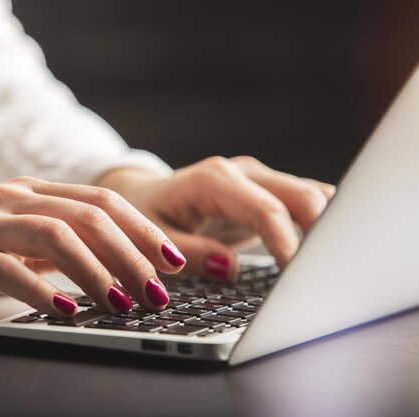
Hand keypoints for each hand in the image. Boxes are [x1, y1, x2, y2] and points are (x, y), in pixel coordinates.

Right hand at [0, 177, 185, 315]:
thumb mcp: (7, 240)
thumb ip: (49, 245)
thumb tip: (103, 266)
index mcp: (28, 193)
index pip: (100, 202)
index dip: (142, 229)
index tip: (173, 259)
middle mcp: (9, 198)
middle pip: (87, 215)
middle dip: (131, 253)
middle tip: (159, 289)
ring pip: (53, 235)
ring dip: (96, 270)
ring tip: (123, 302)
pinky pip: (4, 268)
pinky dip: (40, 288)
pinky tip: (66, 309)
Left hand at [97, 156, 334, 279]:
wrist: (148, 196)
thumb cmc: (147, 216)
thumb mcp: (154, 238)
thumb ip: (189, 253)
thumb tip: (227, 267)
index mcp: (213, 180)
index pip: (264, 209)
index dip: (287, 241)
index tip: (299, 273)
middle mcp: (242, 174)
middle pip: (300, 195)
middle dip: (321, 232)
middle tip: (326, 274)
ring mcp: (258, 180)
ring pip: (311, 196)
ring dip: (327, 227)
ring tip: (332, 266)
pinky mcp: (267, 193)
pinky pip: (304, 202)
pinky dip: (320, 224)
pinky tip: (325, 251)